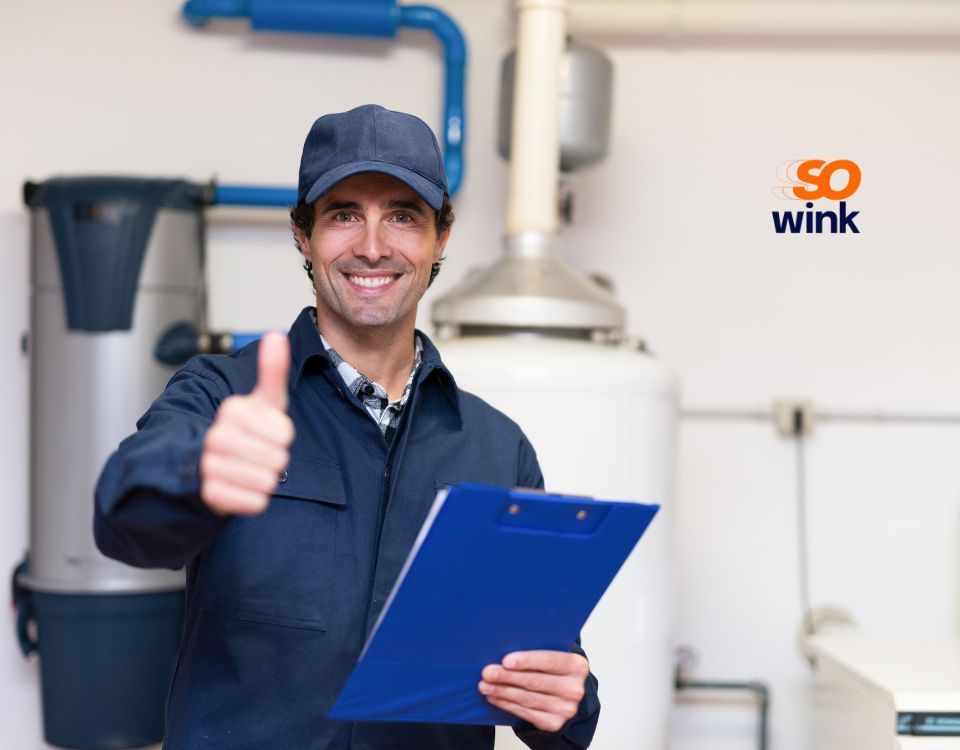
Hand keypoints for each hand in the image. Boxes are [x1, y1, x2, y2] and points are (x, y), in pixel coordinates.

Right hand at [200, 332, 294, 514]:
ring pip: (268, 482)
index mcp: (232, 411)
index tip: (266, 433)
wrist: (206, 466)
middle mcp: (216, 436)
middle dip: (274, 460)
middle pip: (278, 459)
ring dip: (264, 480)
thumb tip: (275, 334)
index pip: (284, 433)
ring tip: (248, 470)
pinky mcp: (210, 496)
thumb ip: (271, 370)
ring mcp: (210, 466)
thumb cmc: (245, 431)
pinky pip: (255, 502)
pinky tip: (241, 488)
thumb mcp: (261, 401)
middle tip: (256, 455)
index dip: (282, 437)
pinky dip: (255, 500)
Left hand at [478, 650, 588, 732]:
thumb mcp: (551, 655)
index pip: (549, 661)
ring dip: (502, 691)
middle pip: (535, 681)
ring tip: (485, 685)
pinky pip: (526, 713)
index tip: (505, 661)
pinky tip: (494, 697)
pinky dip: (507, 704)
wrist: (564, 693)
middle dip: (507, 677)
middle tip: (487, 673)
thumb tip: (503, 646)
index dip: (526, 661)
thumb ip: (536, 649)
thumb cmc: (552, 669)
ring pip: (528, 698)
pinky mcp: (554, 723)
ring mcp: (565, 709)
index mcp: (577, 666)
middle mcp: (574, 689)